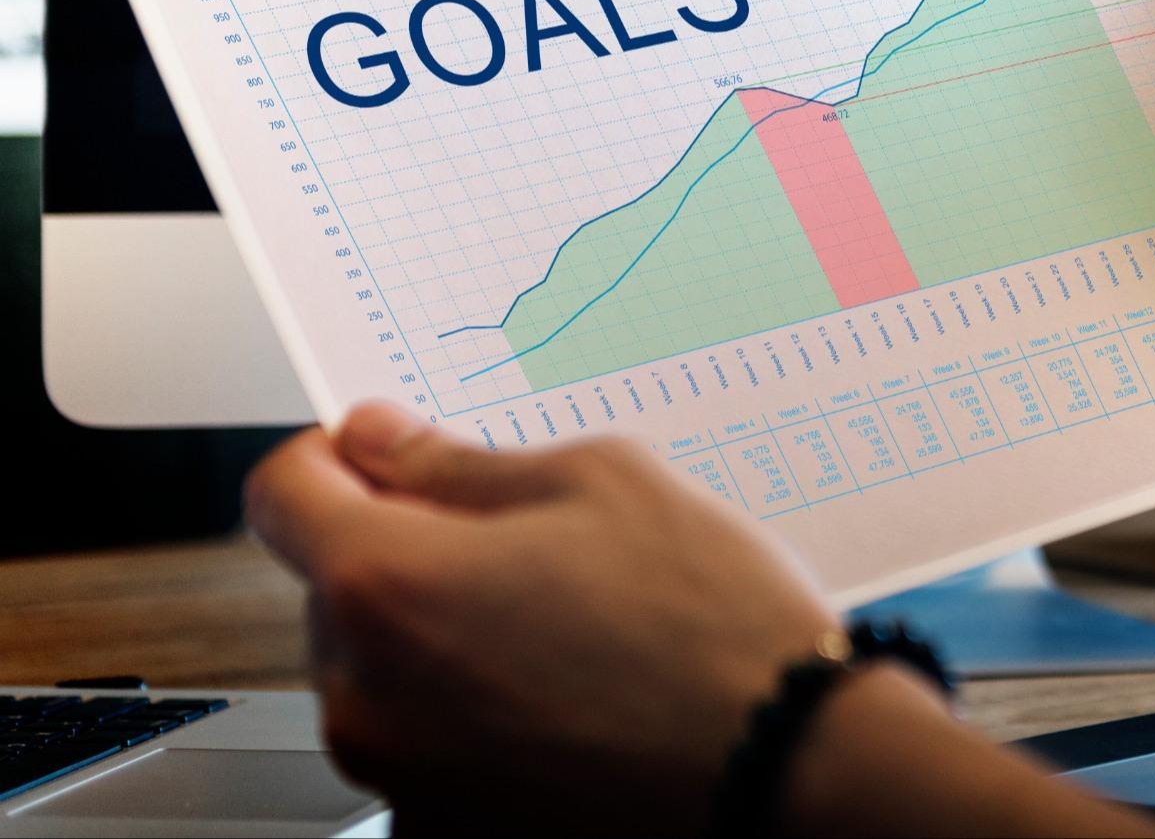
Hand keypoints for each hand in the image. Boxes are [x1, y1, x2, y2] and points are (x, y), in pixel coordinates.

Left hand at [246, 404, 851, 833]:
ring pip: (383, 674)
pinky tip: (570, 703)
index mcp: (386, 582)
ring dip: (443, 642)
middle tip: (531, 550)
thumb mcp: (600, 482)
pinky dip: (475, 722)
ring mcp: (400, 778)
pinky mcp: (444, 834)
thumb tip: (378, 440)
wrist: (786, 765)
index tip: (387, 458)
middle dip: (409, 554)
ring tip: (569, 633)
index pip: (282, 492)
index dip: (335, 458)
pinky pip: (428, 752)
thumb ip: (459, 461)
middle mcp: (364, 693)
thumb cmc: (710, 622)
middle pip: (337, 591)